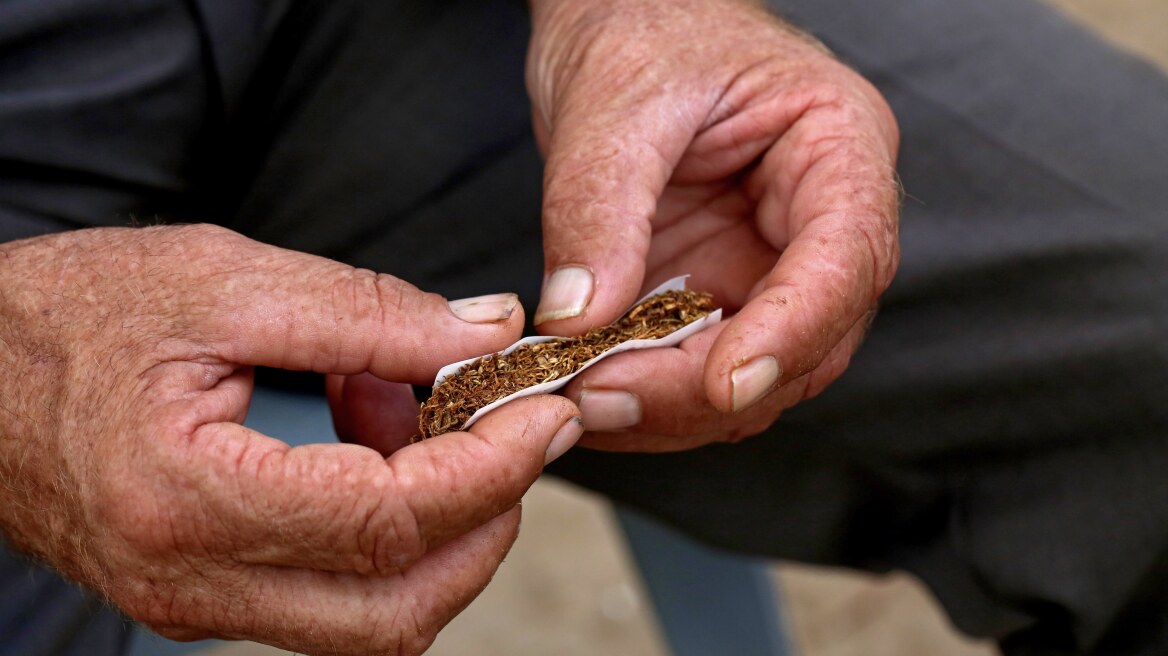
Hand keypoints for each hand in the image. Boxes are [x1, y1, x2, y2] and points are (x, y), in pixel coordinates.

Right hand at [0, 225, 581, 654]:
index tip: (543, 414)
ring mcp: (198, 604)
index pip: (391, 522)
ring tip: (416, 422)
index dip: (493, 469)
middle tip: (510, 432)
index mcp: (188, 497)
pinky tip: (370, 448)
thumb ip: (370, 313)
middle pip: (397, 610)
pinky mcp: (207, 596)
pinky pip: (333, 599)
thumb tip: (488, 333)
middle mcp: (192, 580)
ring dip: (439, 531)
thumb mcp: (225, 281)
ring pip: (374, 620)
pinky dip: (388, 536)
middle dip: (485, 523)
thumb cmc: (71, 318)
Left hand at [526, 0, 898, 449]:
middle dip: (707, 388)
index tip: (723, 386)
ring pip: (757, 377)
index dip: (790, 332)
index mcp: (837, 148)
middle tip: (602, 398)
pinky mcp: (718, 295)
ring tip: (580, 402)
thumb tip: (578, 320)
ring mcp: (770, 267)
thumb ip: (599, 211)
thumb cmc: (641, 28)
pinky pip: (700, 369)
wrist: (618, 20)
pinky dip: (648, 394)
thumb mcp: (614, 105)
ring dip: (673, 407)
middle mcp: (822, 223)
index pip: (845, 259)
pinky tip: (587, 393)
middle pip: (807, 341)